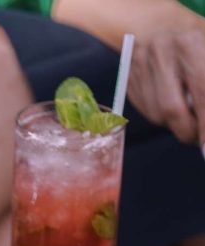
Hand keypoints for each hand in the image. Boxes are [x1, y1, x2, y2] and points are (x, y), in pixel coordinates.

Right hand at [127, 29, 204, 147]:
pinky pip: (144, 110)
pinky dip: (160, 117)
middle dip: (187, 131)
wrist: (160, 26)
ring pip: (156, 114)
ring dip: (173, 125)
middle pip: (171, 108)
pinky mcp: (128, 79)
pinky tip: (170, 107)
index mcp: (189, 43)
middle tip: (198, 140)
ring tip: (186, 118)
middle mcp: (160, 53)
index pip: (202, 92)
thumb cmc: (195, 42)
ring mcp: (139, 67)